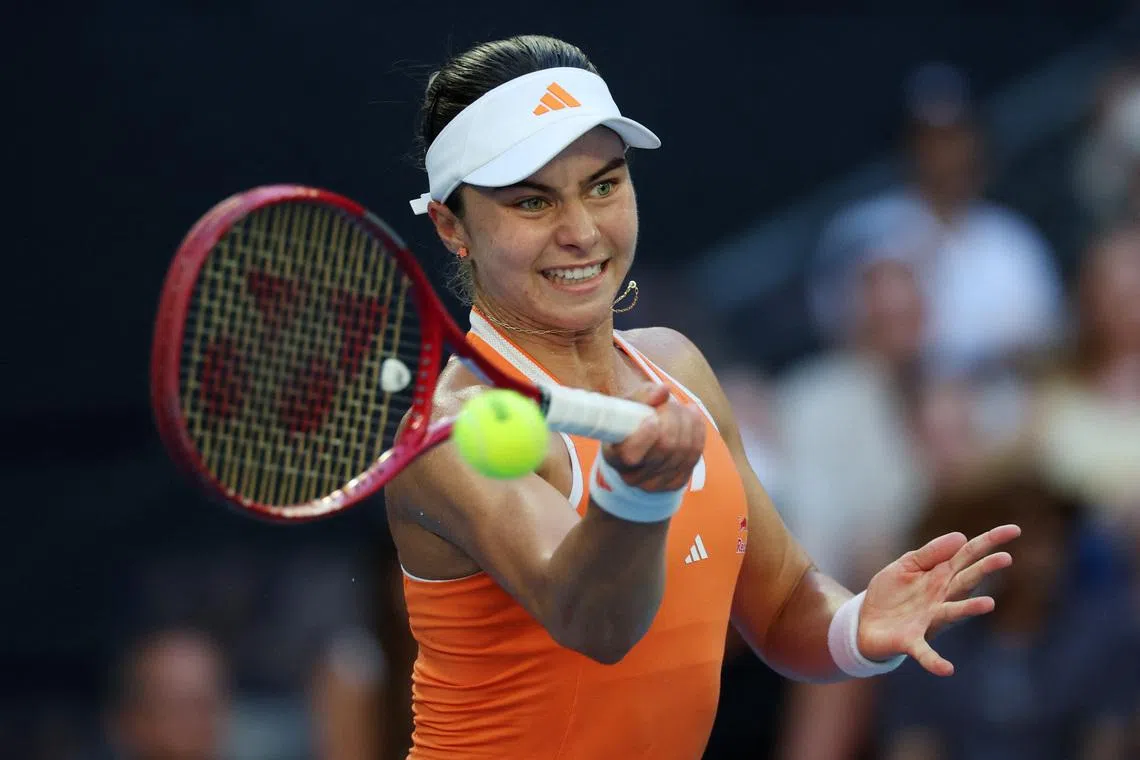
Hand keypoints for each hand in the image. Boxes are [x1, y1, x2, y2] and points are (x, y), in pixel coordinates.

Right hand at [602, 383, 704, 492]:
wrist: (639, 440)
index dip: (645, 436)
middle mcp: (633, 477)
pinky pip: (695, 454)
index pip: (630, 454)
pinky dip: (697, 431)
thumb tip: (664, 390)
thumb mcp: (629, 404)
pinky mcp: (676, 482)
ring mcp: (656, 483)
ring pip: (684, 450)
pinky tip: (692, 417)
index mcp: (614, 456)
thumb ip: (643, 395)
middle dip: (673, 417)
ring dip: (687, 421)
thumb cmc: (630, 419)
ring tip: (681, 409)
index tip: (652, 418)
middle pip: (665, 446)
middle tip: (669, 404)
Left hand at [856, 524, 1021, 675]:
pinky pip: (925, 652)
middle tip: (1005, 558)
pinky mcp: (911, 641)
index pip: (968, 554)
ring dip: (970, 609)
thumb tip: (961, 536)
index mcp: (940, 576)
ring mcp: (929, 620)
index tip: (1015, 530)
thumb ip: (930, 553)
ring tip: (988, 604)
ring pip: (953, 612)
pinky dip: (935, 661)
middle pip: (967, 580)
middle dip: (985, 569)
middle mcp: (941, 598)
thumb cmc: (892, 593)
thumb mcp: (906, 565)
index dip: (990, 541)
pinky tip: (948, 669)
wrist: (865, 623)